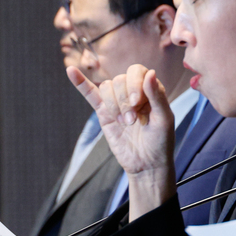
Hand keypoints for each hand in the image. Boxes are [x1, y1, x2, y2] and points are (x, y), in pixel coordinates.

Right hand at [68, 63, 175, 214]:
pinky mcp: (103, 113)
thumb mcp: (164, 119)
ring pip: (106, 88)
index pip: (137, 71)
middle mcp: (133, 92)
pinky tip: (70, 71)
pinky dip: (80, 83)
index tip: (136, 103)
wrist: (146, 164)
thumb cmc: (160, 141)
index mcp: (150, 90)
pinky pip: (89, 94)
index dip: (134, 83)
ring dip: (113, 105)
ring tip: (124, 122)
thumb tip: (150, 71)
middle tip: (132, 120)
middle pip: (119, 80)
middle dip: (123, 100)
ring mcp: (117, 102)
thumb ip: (157, 95)